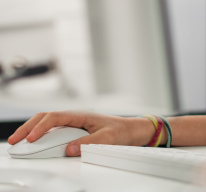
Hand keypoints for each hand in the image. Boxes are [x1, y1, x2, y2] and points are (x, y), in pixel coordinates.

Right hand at [7, 110, 154, 155]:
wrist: (133, 131)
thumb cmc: (122, 130)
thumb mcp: (107, 138)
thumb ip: (88, 143)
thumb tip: (69, 149)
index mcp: (81, 115)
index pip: (55, 117)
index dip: (41, 127)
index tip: (31, 138)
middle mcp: (75, 117)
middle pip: (46, 118)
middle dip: (28, 127)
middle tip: (14, 140)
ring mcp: (74, 124)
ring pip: (47, 124)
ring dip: (32, 131)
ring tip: (19, 141)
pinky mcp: (74, 131)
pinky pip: (54, 132)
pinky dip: (41, 136)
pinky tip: (34, 143)